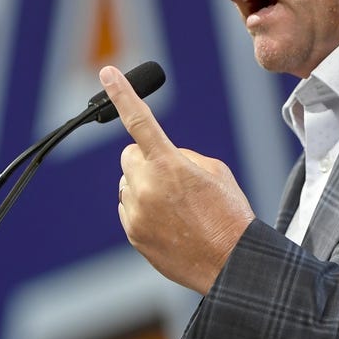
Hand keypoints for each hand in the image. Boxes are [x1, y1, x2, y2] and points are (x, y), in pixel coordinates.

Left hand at [100, 65, 254, 293]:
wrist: (231, 264)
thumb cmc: (230, 215)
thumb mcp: (215, 172)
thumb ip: (180, 156)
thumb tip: (158, 158)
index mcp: (170, 164)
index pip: (140, 121)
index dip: (121, 94)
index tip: (107, 74)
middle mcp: (147, 186)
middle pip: (130, 156)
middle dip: (146, 159)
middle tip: (172, 177)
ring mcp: (136, 212)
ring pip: (129, 184)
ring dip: (146, 187)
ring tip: (179, 208)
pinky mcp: (133, 233)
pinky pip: (129, 209)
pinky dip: (144, 210)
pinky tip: (170, 223)